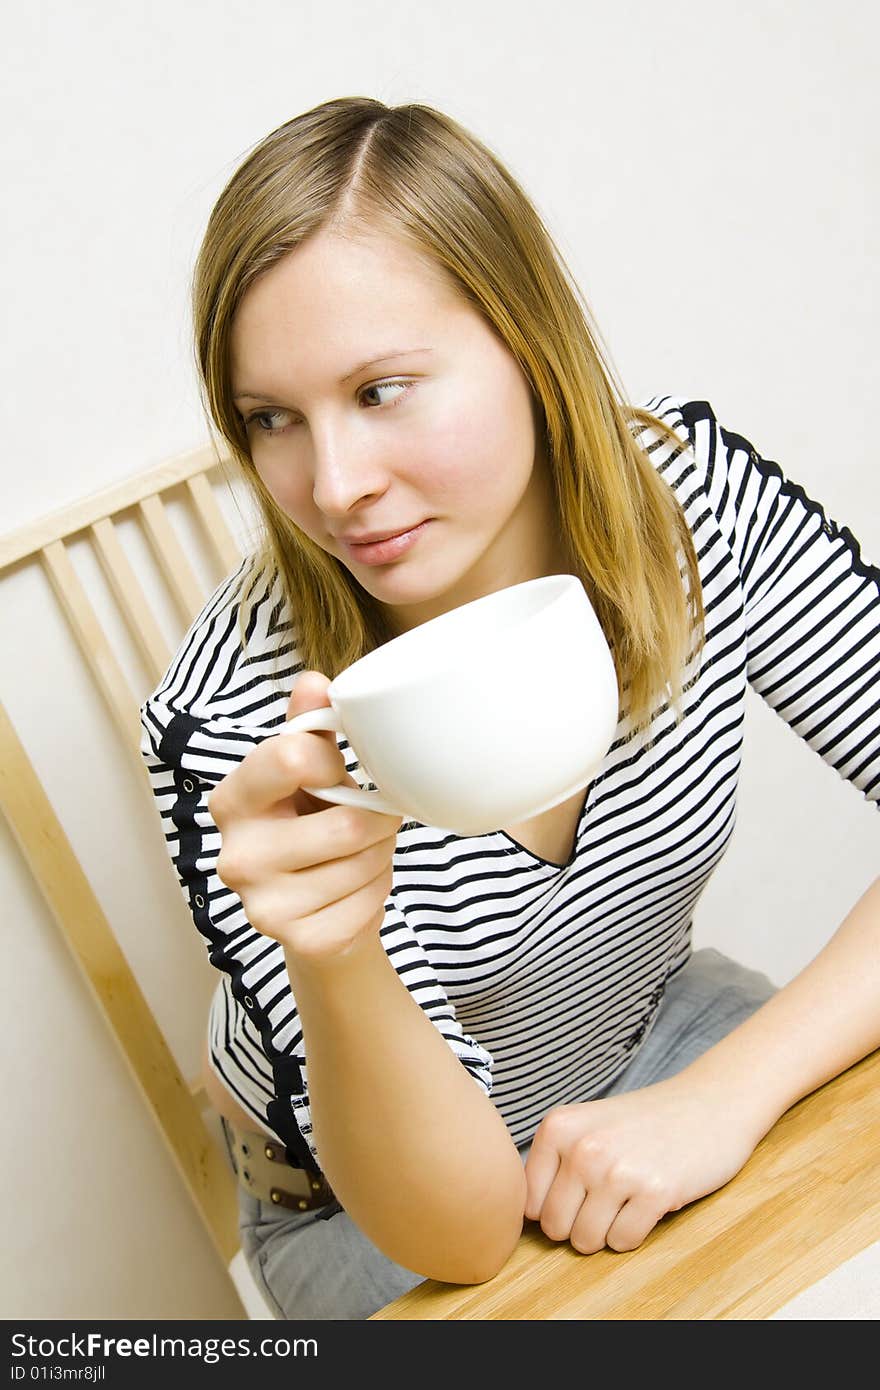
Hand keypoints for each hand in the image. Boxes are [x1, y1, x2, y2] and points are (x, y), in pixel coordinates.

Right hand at [208, 670, 402, 962]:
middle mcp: (236, 856)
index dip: (333, 761)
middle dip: (375, 818)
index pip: (294, 757)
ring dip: (380, 853)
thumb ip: (309, 725)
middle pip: (346, 823)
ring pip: (364, 861)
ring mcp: (263, 906)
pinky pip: (369, 903)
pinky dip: (377, 891)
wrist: (316, 910)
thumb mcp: (308, 770)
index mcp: (232, 801)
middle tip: (369, 818)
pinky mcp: (299, 941)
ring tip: (360, 851)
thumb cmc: (311, 824)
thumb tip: (314, 681)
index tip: (336, 770)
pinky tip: (354, 888)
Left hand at [523, 1076, 759, 1252]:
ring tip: (626, 1199)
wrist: (708, 1103)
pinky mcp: (655, 1191)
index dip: (554, 1207)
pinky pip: (623, 1243)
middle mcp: (582, 1147)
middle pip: (554, 1228)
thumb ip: (552, 1162)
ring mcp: (617, 1169)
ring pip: (585, 1241)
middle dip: (579, 1224)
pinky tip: (647, 1203)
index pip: (528, 1203)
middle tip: (607, 1199)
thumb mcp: (585, 1126)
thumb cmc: (643, 1122)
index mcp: (557, 1127)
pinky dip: (634, 1234)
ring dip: (606, 1232)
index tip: (580, 1192)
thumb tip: (520, 1216)